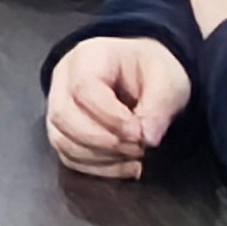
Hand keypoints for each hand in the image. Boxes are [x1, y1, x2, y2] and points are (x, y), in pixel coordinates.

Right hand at [44, 36, 193, 178]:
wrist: (144, 76)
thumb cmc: (151, 72)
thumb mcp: (168, 81)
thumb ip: (159, 107)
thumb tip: (148, 137)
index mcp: (88, 57)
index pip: (84, 89)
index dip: (111, 118)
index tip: (141, 134)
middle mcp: (64, 79)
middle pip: (63, 116)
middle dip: (102, 141)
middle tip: (138, 147)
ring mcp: (58, 105)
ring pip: (61, 140)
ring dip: (100, 157)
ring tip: (135, 156)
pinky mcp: (62, 131)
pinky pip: (68, 156)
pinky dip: (97, 168)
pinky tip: (125, 166)